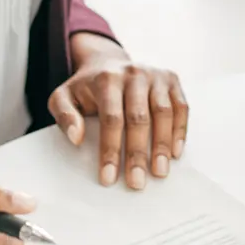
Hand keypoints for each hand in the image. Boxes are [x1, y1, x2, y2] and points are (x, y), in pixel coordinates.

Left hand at [47, 33, 188, 189]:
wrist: (106, 62)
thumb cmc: (85, 87)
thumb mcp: (63, 96)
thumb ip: (64, 115)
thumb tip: (77, 138)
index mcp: (107, 78)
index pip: (111, 119)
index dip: (111, 150)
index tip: (108, 178)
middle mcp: (134, 73)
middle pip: (139, 118)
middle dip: (137, 154)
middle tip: (137, 182)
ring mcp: (155, 75)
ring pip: (164, 113)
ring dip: (162, 145)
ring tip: (159, 172)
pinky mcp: (171, 79)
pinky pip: (181, 107)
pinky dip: (180, 131)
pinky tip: (175, 153)